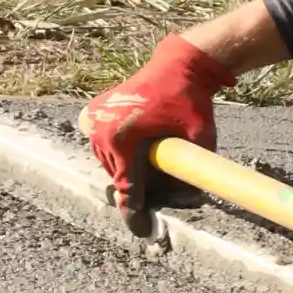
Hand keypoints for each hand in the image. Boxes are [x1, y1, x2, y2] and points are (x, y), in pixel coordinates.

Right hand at [76, 34, 236, 235]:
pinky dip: (121, 152)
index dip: (135, 207)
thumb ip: (192, 169)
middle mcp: (100, 132)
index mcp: (120, 139)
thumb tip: (194, 200)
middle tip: (158, 192)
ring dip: (128, 168)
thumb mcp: (199, 137)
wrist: (178, 64)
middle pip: (119, 175)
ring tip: (150, 164)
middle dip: (138, 185)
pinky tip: (140, 147)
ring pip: (110, 162)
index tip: (140, 228)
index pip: (128, 184)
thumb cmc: (191, 100)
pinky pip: (105, 146)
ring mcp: (94, 122)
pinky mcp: (94, 113)